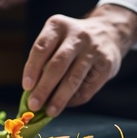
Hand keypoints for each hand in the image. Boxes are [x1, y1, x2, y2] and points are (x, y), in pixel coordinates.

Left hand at [22, 5, 136, 116]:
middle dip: (44, 88)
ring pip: (73, 78)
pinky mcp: (107, 63)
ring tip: (50, 111)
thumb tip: (33, 94)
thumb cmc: (72, 43)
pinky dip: (75, 99)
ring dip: (59, 98)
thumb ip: (45, 62)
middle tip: (34, 105)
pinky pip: (88, 86)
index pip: (41, 48)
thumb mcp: (57, 41)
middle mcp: (77, 34)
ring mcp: (94, 48)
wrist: (109, 33)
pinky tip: (67, 104)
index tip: (26, 87)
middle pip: (57, 65)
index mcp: (58, 26)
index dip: (32, 69)